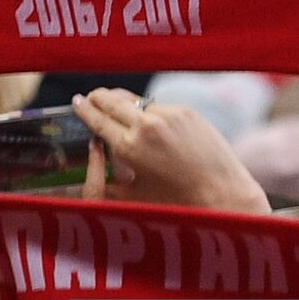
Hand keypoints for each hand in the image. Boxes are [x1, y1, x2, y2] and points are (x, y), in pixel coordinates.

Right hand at [74, 88, 270, 213]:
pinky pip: (160, 108)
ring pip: (137, 101)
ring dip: (125, 103)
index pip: (98, 120)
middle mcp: (146, 126)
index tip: (77, 102)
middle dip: (98, 98)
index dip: (84, 110)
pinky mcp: (187, 111)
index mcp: (128, 147)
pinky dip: (151, 112)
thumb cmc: (176, 203)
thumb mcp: (133, 194)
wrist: (222, 194)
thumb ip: (109, 174)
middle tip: (91, 96)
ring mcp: (168, 115)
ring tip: (117, 105)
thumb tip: (95, 151)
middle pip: (112, 101)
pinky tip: (150, 121)